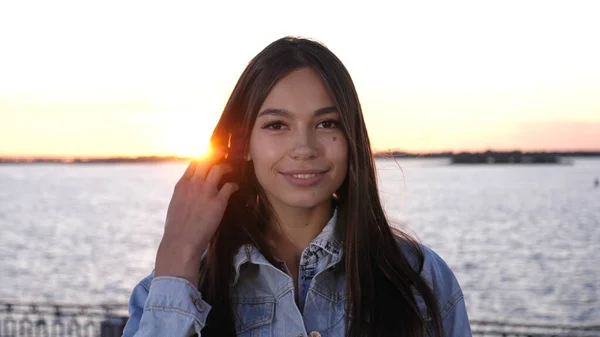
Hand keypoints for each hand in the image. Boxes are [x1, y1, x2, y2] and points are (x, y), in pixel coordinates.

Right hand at [154, 154, 238, 285]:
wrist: (180, 243)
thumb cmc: (177, 228)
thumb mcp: (176, 205)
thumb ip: (184, 194)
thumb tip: (190, 191)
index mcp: (181, 185)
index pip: (194, 163)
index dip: (204, 157)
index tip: (211, 156)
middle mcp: (193, 184)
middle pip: (206, 160)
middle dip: (217, 154)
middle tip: (225, 155)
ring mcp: (206, 192)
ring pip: (218, 169)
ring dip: (227, 167)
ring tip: (231, 169)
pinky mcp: (218, 202)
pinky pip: (229, 186)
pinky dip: (234, 185)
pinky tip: (236, 187)